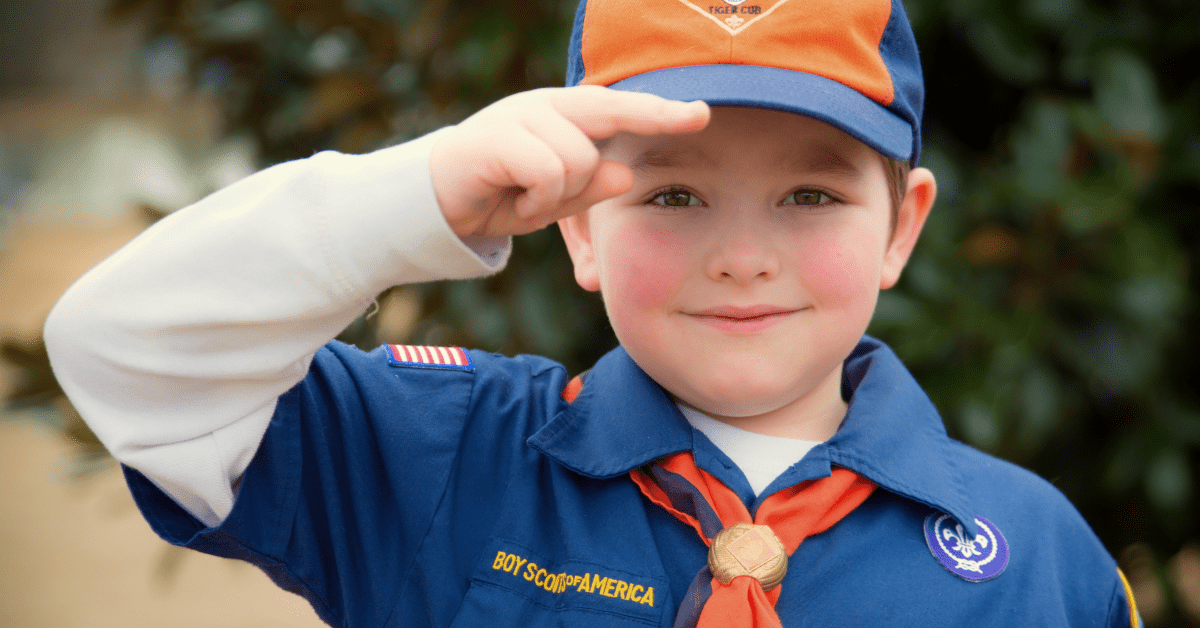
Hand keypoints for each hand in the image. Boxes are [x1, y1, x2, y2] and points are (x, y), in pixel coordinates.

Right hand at [429, 86, 709, 238]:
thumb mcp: (553, 201)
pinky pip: (547, 170)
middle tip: (698, 117)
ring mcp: (520, 116)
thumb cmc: (500, 197)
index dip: (660, 111)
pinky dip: (537, 200)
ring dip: (559, 196)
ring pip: (578, 157)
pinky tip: (517, 205)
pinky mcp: (497, 137)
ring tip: (530, 204)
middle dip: (655, 114)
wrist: (434, 206)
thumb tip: (625, 174)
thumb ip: (588, 188)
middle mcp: (545, 107)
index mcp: (562, 117)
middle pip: (609, 109)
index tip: (702, 113)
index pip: (618, 108)